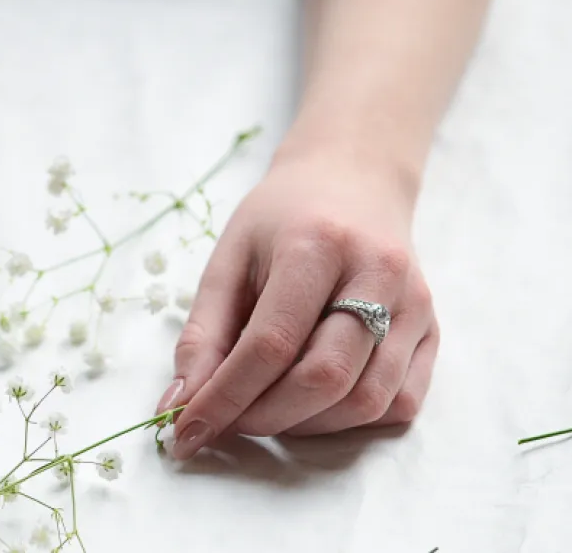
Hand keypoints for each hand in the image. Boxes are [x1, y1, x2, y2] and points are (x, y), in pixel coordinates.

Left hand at [156, 139, 438, 459]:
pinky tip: (314, 403)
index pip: (270, 344)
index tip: (186, 435)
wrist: (353, 179)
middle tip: (226, 422)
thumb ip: (204, 333)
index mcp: (316, 244)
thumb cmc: (282, 219)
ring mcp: (415, 304)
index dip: (225, 399)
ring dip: (306, 425)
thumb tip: (181, 403)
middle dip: (265, 418)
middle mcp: (377, 273)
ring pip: (366, 400)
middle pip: (325, 378)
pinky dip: (350, 420)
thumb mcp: (230, 258)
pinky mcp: (433, 329)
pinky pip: (399, 402)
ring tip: (266, 410)